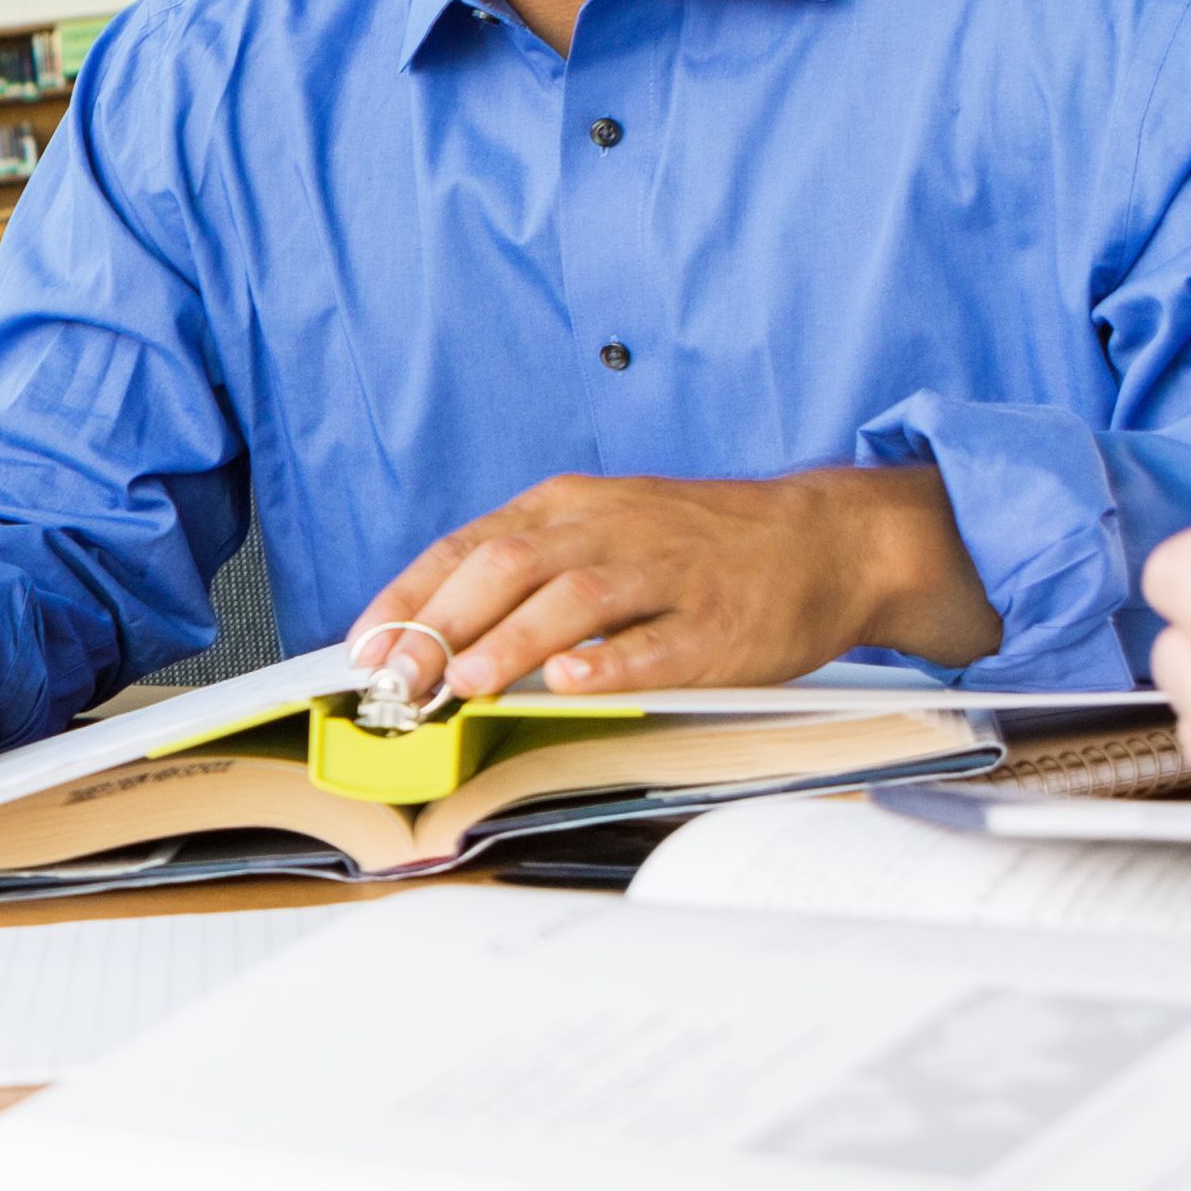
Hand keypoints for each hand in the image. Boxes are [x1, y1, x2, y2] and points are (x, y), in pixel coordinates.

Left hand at [352, 465, 998, 701]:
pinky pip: (661, 641)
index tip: (364, 648)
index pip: (467, 547)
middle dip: (442, 626)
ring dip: (513, 641)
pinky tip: (574, 681)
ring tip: (466, 683)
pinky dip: (613, 661)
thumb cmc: (694, 546)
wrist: (826, 537)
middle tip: (399, 681)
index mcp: (568, 508)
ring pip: (576, 597)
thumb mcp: (598, 531)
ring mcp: (667, 574)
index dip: (409, 598)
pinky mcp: (720, 622)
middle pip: (508, 565)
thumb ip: (520, 572)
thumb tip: (425, 634)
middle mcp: (610, 531)